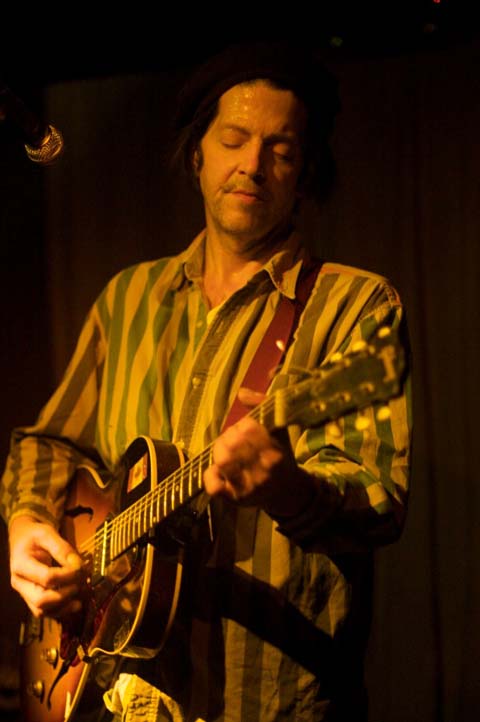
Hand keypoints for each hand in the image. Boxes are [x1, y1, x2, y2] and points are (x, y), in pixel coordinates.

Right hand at [9, 514, 83, 618]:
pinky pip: (46, 613)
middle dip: (66, 594)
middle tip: (81, 582)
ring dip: (65, 606)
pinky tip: (77, 603)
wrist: (21, 539)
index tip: (81, 567)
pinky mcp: (32, 598)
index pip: (46, 578)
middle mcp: (20, 584)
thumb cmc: (33, 535)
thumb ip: (62, 548)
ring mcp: (25, 594)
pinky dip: (62, 611)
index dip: (68, 575)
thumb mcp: (47, 533)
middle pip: (41, 601)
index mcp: (21, 565)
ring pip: (43, 611)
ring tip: (81, 593)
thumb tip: (78, 565)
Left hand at [203, 388, 314, 515]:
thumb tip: (241, 392)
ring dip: (219, 452)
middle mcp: (264, 469)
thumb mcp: (278, 430)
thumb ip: (262, 407)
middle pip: (232, 443)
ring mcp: (249, 486)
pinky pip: (214, 486)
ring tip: (226, 454)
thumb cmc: (281, 456)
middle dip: (228, 438)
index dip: (241, 426)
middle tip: (233, 442)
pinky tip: (218, 471)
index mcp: (275, 450)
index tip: (244, 430)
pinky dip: (210, 475)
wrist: (287, 492)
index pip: (248, 428)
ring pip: (222, 461)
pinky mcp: (236, 500)